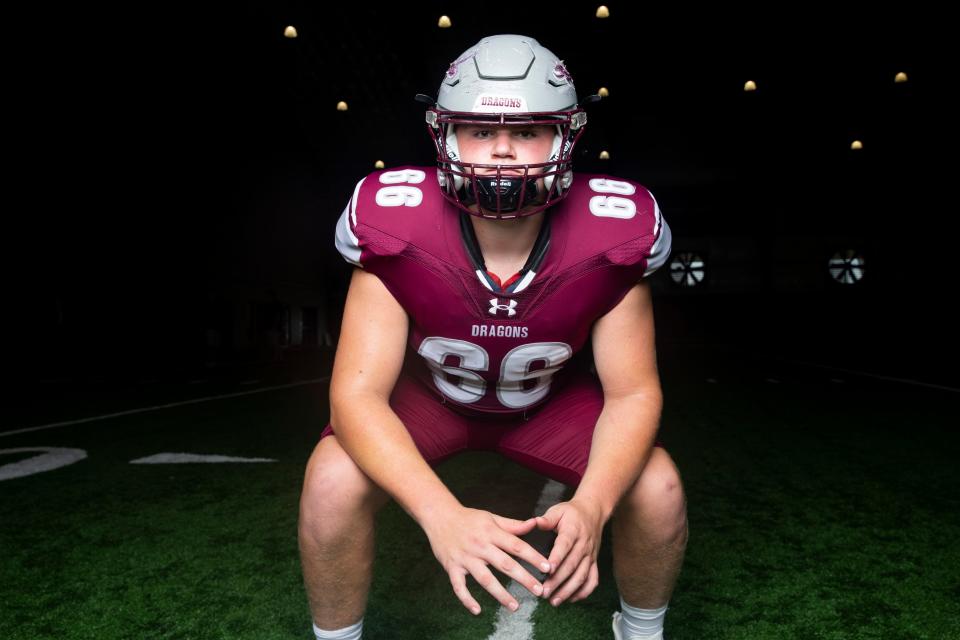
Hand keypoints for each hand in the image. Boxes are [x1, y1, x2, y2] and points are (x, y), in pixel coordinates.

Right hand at [422, 506, 551, 614]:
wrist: (439, 515)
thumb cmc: (469, 518)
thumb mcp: (491, 517)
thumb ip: (513, 525)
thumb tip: (535, 524)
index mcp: (492, 532)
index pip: (516, 546)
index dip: (533, 556)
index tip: (547, 567)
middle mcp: (480, 545)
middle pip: (505, 564)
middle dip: (523, 578)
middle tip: (539, 591)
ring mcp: (465, 557)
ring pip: (485, 579)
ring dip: (500, 594)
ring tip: (515, 606)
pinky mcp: (452, 567)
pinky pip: (459, 586)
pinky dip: (467, 599)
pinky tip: (478, 611)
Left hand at [535, 499, 604, 605]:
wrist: (594, 512)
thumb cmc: (571, 513)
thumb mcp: (558, 510)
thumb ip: (546, 519)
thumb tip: (533, 522)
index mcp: (573, 530)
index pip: (565, 545)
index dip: (557, 558)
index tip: (547, 570)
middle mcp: (584, 545)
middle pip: (572, 565)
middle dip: (558, 581)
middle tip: (544, 592)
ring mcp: (590, 555)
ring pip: (582, 576)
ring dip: (569, 590)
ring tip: (554, 601)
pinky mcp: (594, 562)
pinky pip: (592, 580)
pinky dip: (583, 592)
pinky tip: (571, 599)